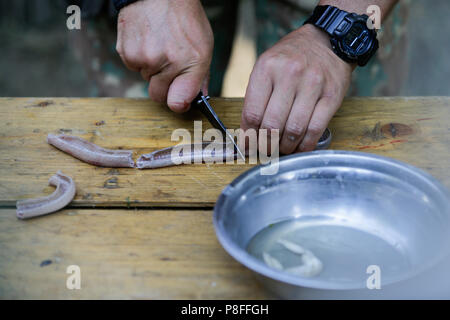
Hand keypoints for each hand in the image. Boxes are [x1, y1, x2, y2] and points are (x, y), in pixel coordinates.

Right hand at [116, 0, 212, 111]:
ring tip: (158, 43)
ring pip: (145, 79)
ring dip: (151, 68)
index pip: (178, 103)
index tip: (180, 100)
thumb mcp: (203, 44)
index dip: (179, 103)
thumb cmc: (183, 17)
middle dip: (164, 86)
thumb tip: (198, 98)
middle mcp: (166, 63)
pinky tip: (146, 40)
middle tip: (168, 67)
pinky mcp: (126, 53)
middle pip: (158, 96)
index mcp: (191, 63)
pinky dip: (138, 57)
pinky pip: (133, 66)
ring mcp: (144, 59)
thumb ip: (201, 75)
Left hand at [241, 24, 352, 153]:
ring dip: (285, 147)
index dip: (248, 136)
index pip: (252, 113)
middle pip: (271, 124)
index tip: (247, 146)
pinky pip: (316, 129)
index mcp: (267, 67)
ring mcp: (313, 85)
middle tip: (265, 151)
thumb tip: (248, 133)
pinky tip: (300, 147)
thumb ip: (256, 97)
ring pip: (294, 130)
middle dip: (266, 145)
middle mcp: (290, 74)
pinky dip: (306, 144)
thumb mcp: (266, 67)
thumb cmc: (291, 58)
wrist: (326, 41)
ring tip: (282, 149)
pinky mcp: (331, 96)